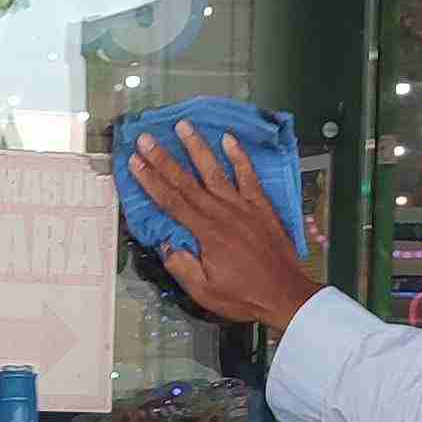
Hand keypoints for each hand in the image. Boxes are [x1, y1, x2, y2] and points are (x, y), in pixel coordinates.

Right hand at [127, 124, 320, 331]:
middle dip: (164, 159)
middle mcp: (223, 213)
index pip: (172, 202)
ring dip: (198, 147)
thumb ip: (182, 267)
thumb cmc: (244, 296)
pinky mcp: (262, 206)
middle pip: (187, 181)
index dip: (151, 181)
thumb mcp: (205, 292)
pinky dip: (239, 156)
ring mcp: (244, 206)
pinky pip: (249, 176)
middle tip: (146, 138)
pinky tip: (229, 138)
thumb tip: (167, 244)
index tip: (135, 162)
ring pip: (216, 171)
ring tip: (183, 125)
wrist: (286, 294)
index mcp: (206, 233)